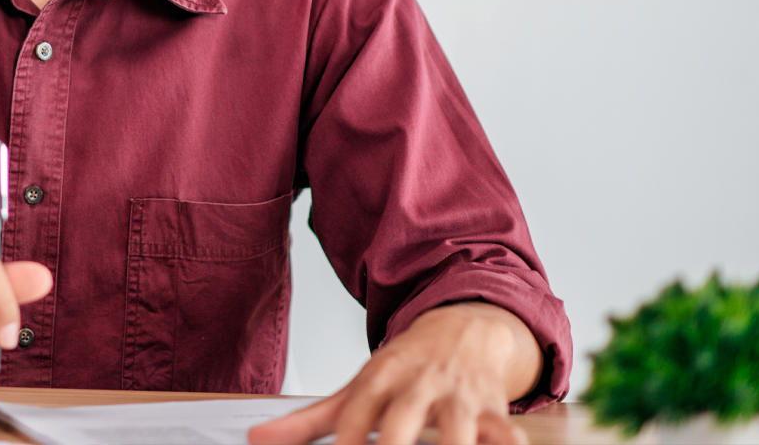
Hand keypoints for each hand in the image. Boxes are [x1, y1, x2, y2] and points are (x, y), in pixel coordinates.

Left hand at [248, 302, 541, 444]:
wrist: (465, 326)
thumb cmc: (405, 368)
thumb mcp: (358, 386)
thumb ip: (309, 421)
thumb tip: (255, 439)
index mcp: (381, 377)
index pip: (356, 411)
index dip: (347, 438)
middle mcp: (419, 385)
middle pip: (403, 421)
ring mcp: (458, 396)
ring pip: (457, 429)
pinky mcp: (493, 410)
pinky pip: (503, 432)